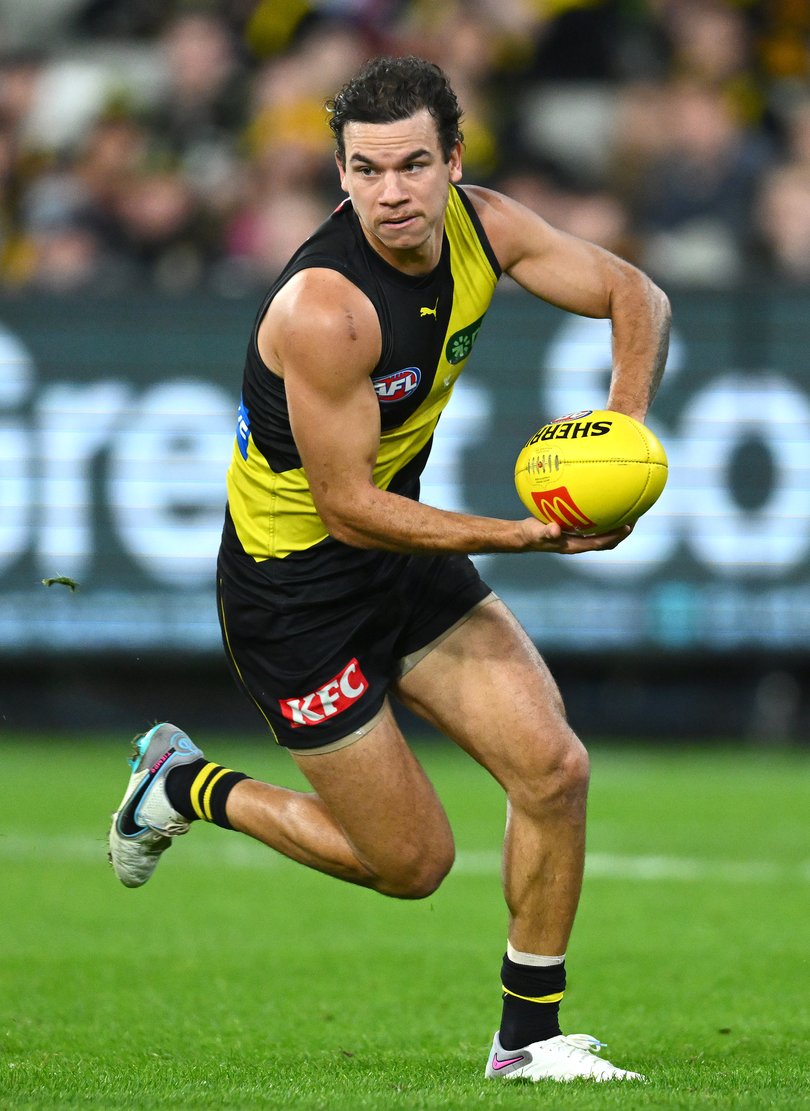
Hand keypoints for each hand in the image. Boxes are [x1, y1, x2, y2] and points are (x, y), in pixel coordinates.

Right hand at [517, 518, 632, 554]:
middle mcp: (581, 543)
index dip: (616, 536)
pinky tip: (605, 502)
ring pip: (604, 533)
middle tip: (636, 516)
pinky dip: (603, 517)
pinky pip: (595, 524)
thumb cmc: (531, 534)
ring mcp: (579, 537)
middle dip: (623, 531)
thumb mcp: (536, 532)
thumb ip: (546, 531)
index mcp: (576, 546)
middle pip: (609, 540)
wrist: (524, 535)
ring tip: (628, 510)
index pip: (601, 543)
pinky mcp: (575, 530)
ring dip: (617, 525)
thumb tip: (555, 529)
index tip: (628, 525)